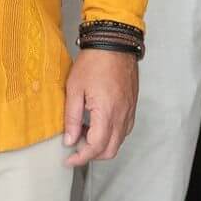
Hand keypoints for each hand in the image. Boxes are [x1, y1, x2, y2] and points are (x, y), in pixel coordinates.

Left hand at [63, 50, 138, 166]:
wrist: (114, 42)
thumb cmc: (94, 62)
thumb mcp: (74, 89)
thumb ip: (71, 118)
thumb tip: (69, 140)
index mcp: (107, 112)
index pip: (96, 147)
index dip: (80, 158)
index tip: (69, 159)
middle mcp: (122, 115)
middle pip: (110, 150)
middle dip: (92, 155)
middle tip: (75, 147)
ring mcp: (129, 110)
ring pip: (119, 141)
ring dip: (102, 144)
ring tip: (84, 131)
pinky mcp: (132, 104)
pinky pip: (125, 128)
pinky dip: (112, 133)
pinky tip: (98, 122)